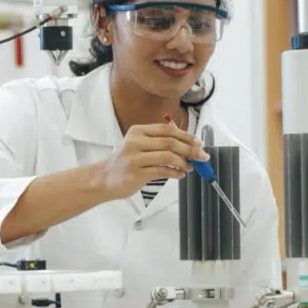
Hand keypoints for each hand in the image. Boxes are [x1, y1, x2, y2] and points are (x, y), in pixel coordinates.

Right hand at [96, 122, 210, 199]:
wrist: (105, 178)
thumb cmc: (126, 162)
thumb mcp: (138, 145)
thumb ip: (159, 141)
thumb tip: (189, 144)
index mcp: (137, 131)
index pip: (167, 129)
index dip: (186, 135)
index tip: (198, 143)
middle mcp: (135, 142)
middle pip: (170, 142)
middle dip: (190, 149)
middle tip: (202, 156)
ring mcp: (135, 158)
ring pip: (167, 156)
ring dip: (184, 162)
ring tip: (190, 167)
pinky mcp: (136, 173)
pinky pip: (162, 171)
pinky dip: (176, 173)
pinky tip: (180, 174)